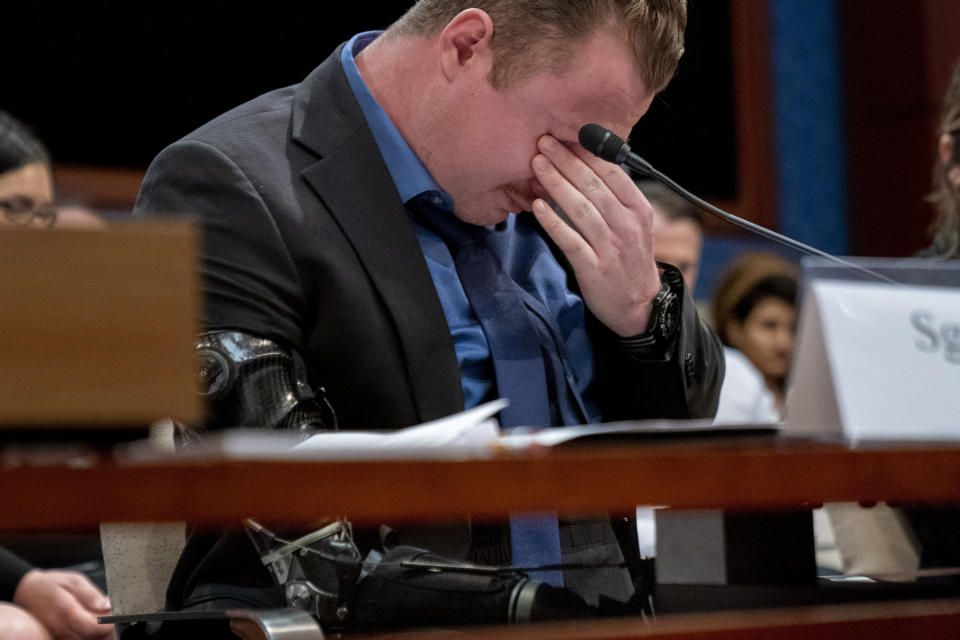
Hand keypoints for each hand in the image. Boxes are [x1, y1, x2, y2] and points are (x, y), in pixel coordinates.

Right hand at [13, 569, 113, 639]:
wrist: (26, 592)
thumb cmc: (50, 585)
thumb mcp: (74, 581)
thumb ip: (91, 594)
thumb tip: (107, 606)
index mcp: (67, 611)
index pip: (94, 628)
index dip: (108, 624)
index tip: (115, 615)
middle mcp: (60, 628)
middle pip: (91, 638)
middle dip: (104, 629)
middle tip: (108, 615)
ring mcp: (57, 635)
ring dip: (95, 632)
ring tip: (97, 617)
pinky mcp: (55, 638)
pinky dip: (84, 634)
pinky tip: (87, 622)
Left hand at [530, 134, 660, 336]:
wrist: (638, 305)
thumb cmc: (630, 258)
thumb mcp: (635, 224)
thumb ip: (616, 197)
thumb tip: (588, 164)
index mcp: (638, 210)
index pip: (612, 173)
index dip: (586, 152)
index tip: (565, 136)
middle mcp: (627, 226)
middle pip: (593, 186)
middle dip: (566, 161)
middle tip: (543, 142)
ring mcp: (611, 248)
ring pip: (580, 209)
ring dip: (556, 184)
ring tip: (537, 165)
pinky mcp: (594, 269)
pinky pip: (570, 240)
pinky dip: (553, 222)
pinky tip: (537, 206)